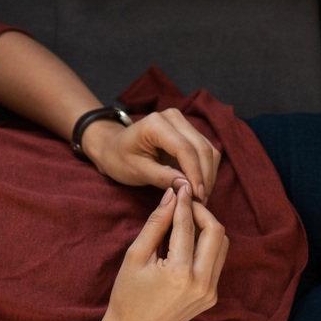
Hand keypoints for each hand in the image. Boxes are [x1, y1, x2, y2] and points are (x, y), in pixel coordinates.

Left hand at [82, 107, 222, 196]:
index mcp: (156, 124)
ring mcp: (182, 121)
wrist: (112, 147)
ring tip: (201, 198)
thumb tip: (188, 187)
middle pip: (202, 148)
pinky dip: (205, 169)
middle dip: (205, 177)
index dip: (195, 174)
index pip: (185, 150)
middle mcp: (173, 117)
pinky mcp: (187, 130)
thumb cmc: (119, 159)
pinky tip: (199, 187)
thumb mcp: (137, 171)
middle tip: (202, 203)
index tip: (198, 197)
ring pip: (208, 149)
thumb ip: (162, 177)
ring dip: (208, 175)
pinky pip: (204, 150)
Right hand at [100, 180, 228, 320]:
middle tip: (186, 204)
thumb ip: (156, 223)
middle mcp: (201, 283)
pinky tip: (188, 243)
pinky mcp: (211, 297)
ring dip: (208, 228)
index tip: (180, 187)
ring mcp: (210, 292)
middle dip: (202, 212)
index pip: (187, 226)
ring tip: (187, 221)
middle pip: (216, 232)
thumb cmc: (127, 295)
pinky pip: (216, 262)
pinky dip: (206, 247)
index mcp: (179, 273)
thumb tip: (172, 195)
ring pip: (222, 246)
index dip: (184, 202)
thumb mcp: (135, 255)